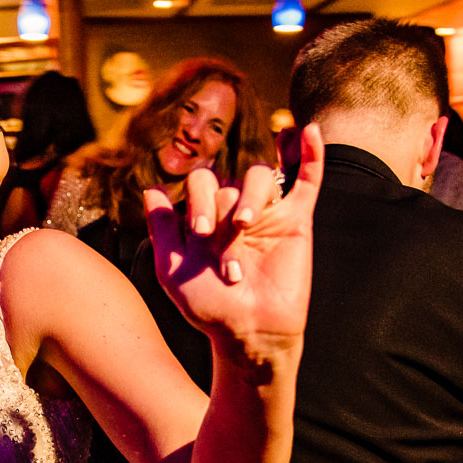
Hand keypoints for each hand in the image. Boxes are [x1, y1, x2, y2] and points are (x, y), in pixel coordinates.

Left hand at [148, 123, 323, 353]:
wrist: (248, 331)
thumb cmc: (209, 307)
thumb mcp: (172, 270)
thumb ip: (161, 230)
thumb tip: (151, 189)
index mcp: (207, 216)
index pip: (201, 183)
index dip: (196, 201)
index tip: (198, 234)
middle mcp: (236, 208)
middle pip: (228, 181)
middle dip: (218, 209)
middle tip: (215, 238)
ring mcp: (268, 212)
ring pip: (260, 177)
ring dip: (249, 197)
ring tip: (243, 226)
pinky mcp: (298, 220)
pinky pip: (307, 179)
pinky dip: (311, 153)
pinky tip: (308, 131)